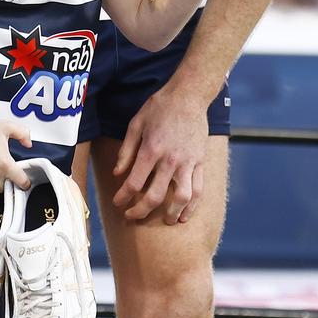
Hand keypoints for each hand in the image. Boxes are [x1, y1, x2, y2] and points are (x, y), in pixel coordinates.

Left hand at [112, 83, 208, 223]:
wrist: (188, 96)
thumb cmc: (159, 107)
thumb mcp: (136, 124)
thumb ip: (126, 150)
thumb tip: (117, 174)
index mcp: (151, 149)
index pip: (134, 183)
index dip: (123, 197)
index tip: (118, 203)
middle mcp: (169, 159)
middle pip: (154, 196)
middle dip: (140, 211)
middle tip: (132, 216)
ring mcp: (187, 162)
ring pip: (181, 198)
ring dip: (171, 214)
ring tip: (165, 221)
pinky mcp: (200, 162)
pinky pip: (199, 190)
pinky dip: (192, 206)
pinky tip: (185, 214)